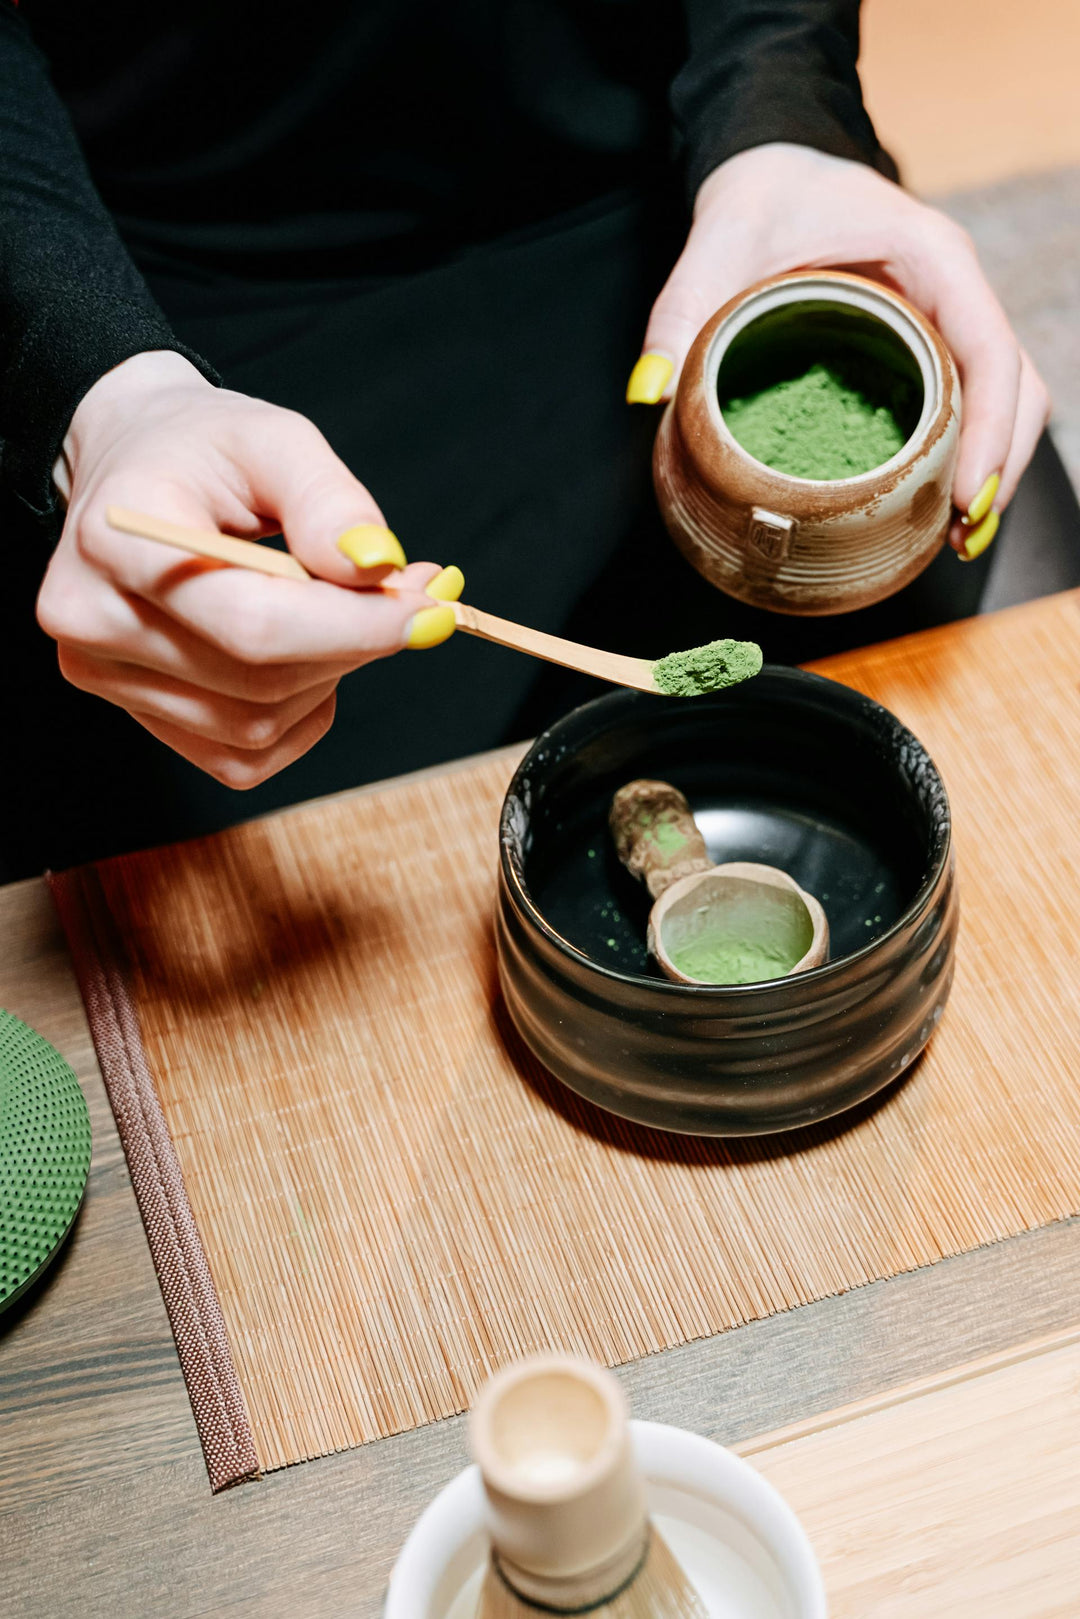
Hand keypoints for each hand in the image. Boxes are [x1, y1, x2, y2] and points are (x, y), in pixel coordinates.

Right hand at [38, 352, 459, 786]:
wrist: (133, 467)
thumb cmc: (202, 449)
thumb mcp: (272, 438)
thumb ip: (328, 500)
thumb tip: (378, 569)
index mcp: (118, 537)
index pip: (252, 622)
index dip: (354, 627)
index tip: (427, 610)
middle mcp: (92, 618)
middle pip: (261, 678)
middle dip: (356, 643)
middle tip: (410, 594)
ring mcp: (104, 675)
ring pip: (258, 725)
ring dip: (329, 675)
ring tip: (342, 608)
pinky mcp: (133, 713)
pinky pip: (242, 756)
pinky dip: (297, 715)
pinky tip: (302, 654)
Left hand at [627, 143, 1050, 561]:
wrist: (773, 167)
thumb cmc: (760, 197)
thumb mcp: (718, 243)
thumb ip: (679, 315)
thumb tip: (648, 396)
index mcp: (930, 257)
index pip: (991, 349)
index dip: (990, 430)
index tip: (968, 497)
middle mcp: (954, 289)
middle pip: (1015, 385)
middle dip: (999, 466)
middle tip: (961, 538)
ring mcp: (947, 318)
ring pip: (1003, 397)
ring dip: (992, 468)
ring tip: (955, 539)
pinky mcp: (927, 343)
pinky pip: (969, 400)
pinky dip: (964, 454)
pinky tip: (932, 508)